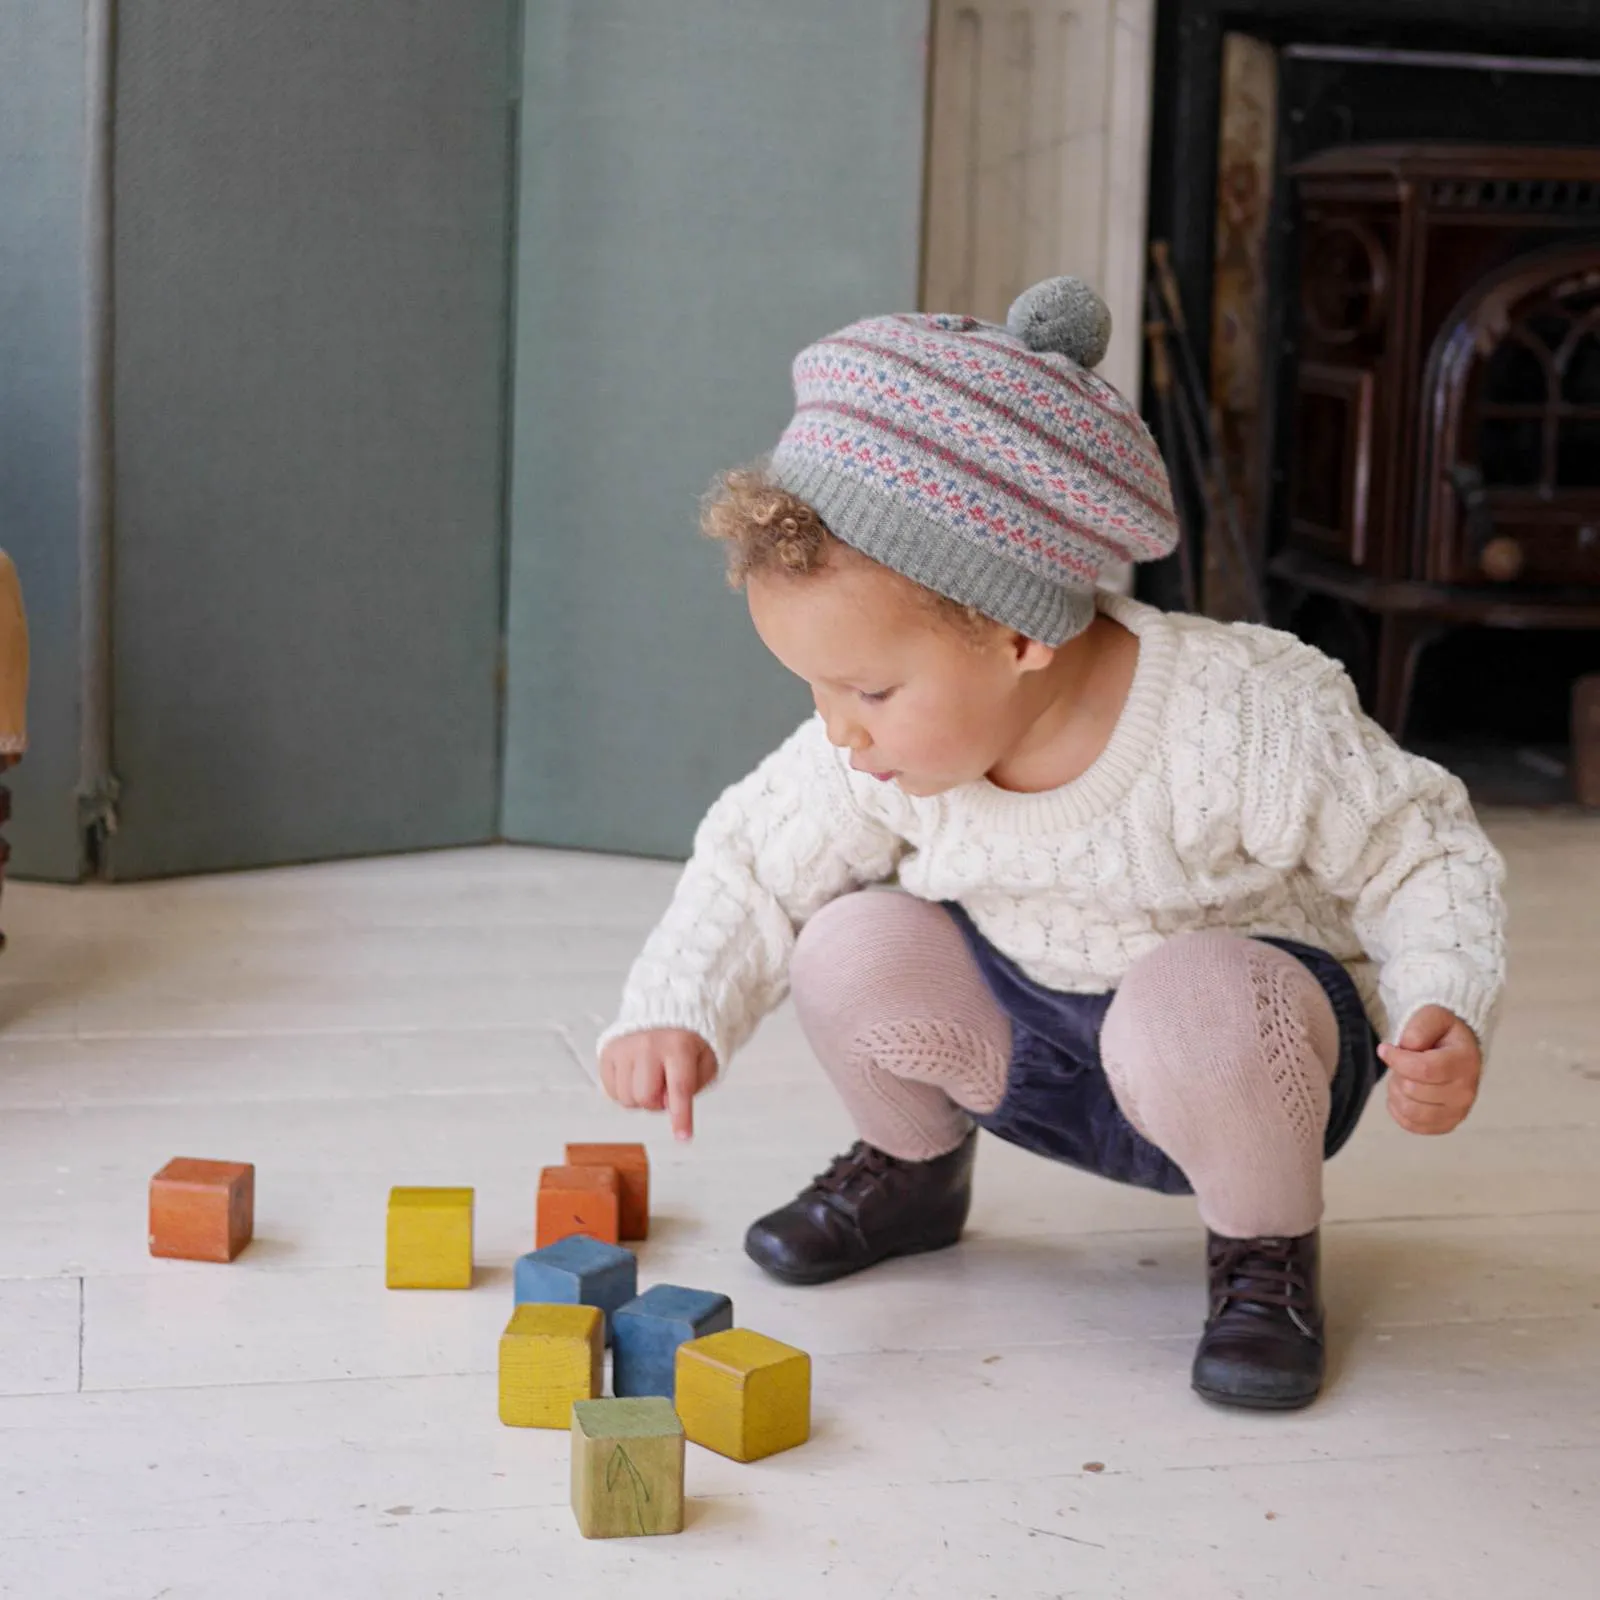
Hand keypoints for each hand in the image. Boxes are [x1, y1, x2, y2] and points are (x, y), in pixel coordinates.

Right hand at [598, 1029, 717, 1141]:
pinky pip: (611, 1090)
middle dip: (657, 1102)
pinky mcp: (608, 1050)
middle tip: (664, 1088)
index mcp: (678, 1045)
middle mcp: (648, 1044)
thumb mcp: (705, 1059)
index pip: (679, 1088)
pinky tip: (635, 1075)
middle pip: (646, 1098)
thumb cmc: (686, 1041)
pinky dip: (624, 1090)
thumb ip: (694, 1085)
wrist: (664, 1010)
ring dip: (640, 1098)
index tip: (683, 1137)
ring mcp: (624, 1047)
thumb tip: (669, 1104)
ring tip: (650, 1078)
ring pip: (626, 1098)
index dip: (681, 1117)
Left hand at [1378, 1006, 1481, 1135]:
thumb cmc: (1443, 1033)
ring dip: (1396, 1092)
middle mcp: (1466, 1092)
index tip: (1384, 1049)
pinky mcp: (1446, 1125)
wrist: (1459, 1051)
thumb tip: (1406, 1048)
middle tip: (1401, 1063)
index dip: (1397, 1060)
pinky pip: (1411, 1125)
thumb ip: (1418, 1027)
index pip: (1423, 1069)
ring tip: (1403, 1077)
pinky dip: (1398, 1109)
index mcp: (1465, 1062)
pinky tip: (1403, 1093)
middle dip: (1397, 1073)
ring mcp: (1458, 1112)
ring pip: (1410, 1110)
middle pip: (1412, 1090)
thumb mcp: (1433, 1017)